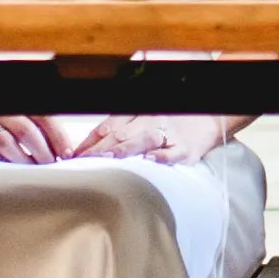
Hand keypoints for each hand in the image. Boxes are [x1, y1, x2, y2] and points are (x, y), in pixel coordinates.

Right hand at [0, 114, 74, 163]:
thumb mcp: (16, 116)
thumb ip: (37, 128)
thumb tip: (64, 149)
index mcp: (16, 103)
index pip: (43, 116)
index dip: (57, 136)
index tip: (67, 153)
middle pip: (26, 130)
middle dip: (42, 151)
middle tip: (50, 165)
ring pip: (5, 142)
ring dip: (21, 159)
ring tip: (31, 170)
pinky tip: (3, 166)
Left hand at [68, 113, 228, 164]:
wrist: (208, 118)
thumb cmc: (170, 121)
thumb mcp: (140, 118)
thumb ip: (116, 129)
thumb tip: (86, 147)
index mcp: (135, 114)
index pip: (105, 128)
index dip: (87, 142)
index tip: (70, 156)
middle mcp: (148, 122)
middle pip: (119, 135)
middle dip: (98, 150)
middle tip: (80, 163)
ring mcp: (167, 135)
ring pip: (142, 141)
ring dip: (124, 150)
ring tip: (108, 160)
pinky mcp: (186, 149)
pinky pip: (173, 153)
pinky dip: (162, 157)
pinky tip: (151, 161)